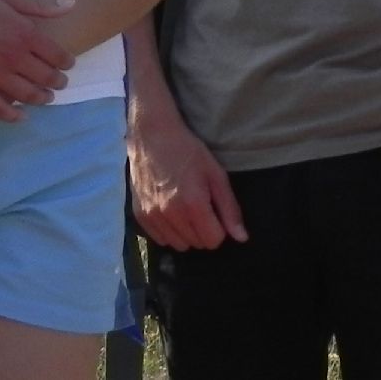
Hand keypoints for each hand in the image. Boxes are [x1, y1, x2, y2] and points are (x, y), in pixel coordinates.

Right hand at [0, 0, 75, 120]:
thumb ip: (39, 4)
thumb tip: (71, 6)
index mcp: (24, 32)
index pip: (57, 55)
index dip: (66, 62)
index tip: (68, 64)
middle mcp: (12, 57)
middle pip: (46, 77)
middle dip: (58, 82)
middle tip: (61, 84)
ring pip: (27, 95)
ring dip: (42, 99)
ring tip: (47, 98)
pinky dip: (13, 115)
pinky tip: (20, 116)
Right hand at [129, 107, 246, 250]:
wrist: (153, 136)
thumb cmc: (189, 152)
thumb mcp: (216, 174)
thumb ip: (230, 209)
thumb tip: (242, 238)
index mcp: (193, 204)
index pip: (213, 240)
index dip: (219, 228)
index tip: (215, 211)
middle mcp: (170, 215)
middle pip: (197, 244)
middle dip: (203, 229)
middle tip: (200, 205)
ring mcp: (152, 217)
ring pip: (179, 245)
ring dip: (186, 232)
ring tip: (185, 207)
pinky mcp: (139, 216)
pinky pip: (160, 240)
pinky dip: (169, 231)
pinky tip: (170, 210)